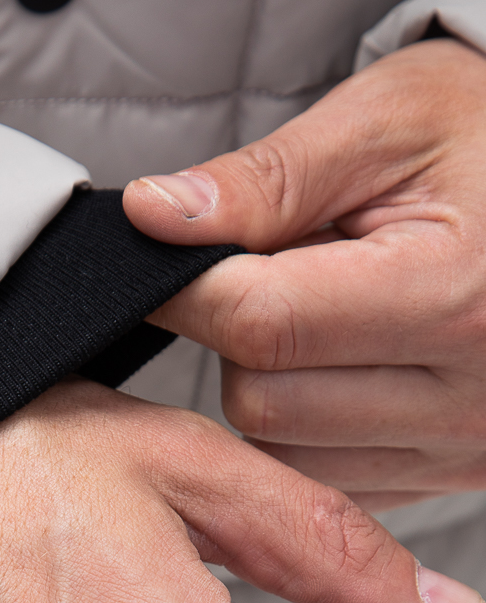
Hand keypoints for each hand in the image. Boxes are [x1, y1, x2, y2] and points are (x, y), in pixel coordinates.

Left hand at [123, 38, 485, 511]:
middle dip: (236, 336)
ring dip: (268, 384)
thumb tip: (150, 215)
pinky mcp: (453, 473)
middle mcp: (472, 392)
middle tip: (268, 272)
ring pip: (283, 453)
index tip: (161, 262)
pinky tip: (342, 360)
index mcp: (458, 291)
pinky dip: (305, 426)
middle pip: (263, 401)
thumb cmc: (479, 135)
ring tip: (319, 311)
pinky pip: (325, 478)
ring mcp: (466, 445)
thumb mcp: (379, 124)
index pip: (264, 323)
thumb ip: (263, 179)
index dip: (187, 292)